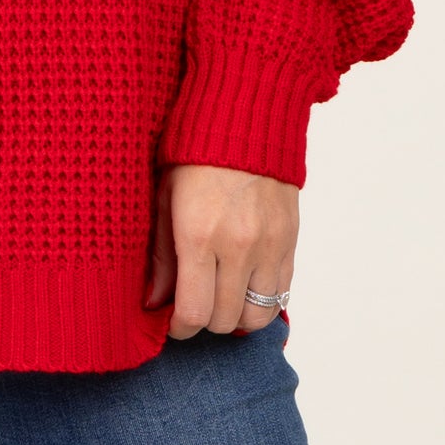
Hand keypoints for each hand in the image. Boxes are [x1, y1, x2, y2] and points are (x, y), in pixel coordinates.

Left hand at [144, 162, 297, 337]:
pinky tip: (244, 287)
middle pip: (225, 321)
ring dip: (236, 317)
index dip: (180, 328)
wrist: (246, 116)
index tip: (172, 323)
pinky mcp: (290, 241)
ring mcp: (269, 245)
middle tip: (193, 305)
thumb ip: (160, 254)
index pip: (194, 312)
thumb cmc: (195, 153)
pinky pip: (282, 294)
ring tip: (220, 298)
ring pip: (257, 317)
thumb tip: (153, 302)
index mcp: (198, 234)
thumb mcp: (165, 196)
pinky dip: (263, 301)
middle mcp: (238, 246)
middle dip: (205, 322)